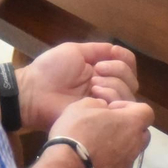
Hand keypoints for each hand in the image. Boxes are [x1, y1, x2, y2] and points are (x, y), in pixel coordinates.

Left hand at [20, 43, 139, 128]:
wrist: (35, 91)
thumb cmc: (51, 69)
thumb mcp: (75, 51)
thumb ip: (98, 50)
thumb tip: (116, 50)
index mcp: (101, 71)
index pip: (127, 64)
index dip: (125, 58)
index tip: (112, 53)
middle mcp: (106, 87)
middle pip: (131, 80)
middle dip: (118, 70)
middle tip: (97, 71)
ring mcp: (104, 103)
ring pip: (128, 93)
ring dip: (114, 83)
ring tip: (94, 84)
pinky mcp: (101, 117)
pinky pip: (119, 107)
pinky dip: (112, 95)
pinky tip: (95, 94)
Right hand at [47, 98, 152, 167]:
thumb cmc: (75, 132)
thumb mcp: (81, 106)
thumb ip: (98, 104)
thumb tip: (103, 109)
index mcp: (131, 124)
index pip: (146, 112)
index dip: (130, 108)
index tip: (111, 110)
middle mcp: (135, 146)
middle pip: (141, 134)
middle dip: (128, 129)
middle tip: (106, 129)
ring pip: (130, 154)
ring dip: (118, 149)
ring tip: (95, 149)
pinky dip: (108, 167)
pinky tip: (90, 166)